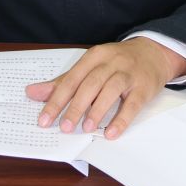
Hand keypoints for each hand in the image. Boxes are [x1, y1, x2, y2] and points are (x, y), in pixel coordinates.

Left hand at [25, 37, 185, 140]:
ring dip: (97, 110)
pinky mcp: (144, 87)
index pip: (71, 79)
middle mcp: (110, 62)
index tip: (45, 119)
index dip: (56, 99)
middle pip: (90, 84)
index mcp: (94, 57)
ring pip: (110, 90)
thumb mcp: (89, 67)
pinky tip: (111, 132)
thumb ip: (62, 82)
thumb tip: (32, 93)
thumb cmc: (117, 62)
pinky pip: (132, 105)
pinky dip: (121, 119)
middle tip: (64, 127)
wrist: (154, 53)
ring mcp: (128, 74)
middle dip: (75, 106)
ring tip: (85, 128)